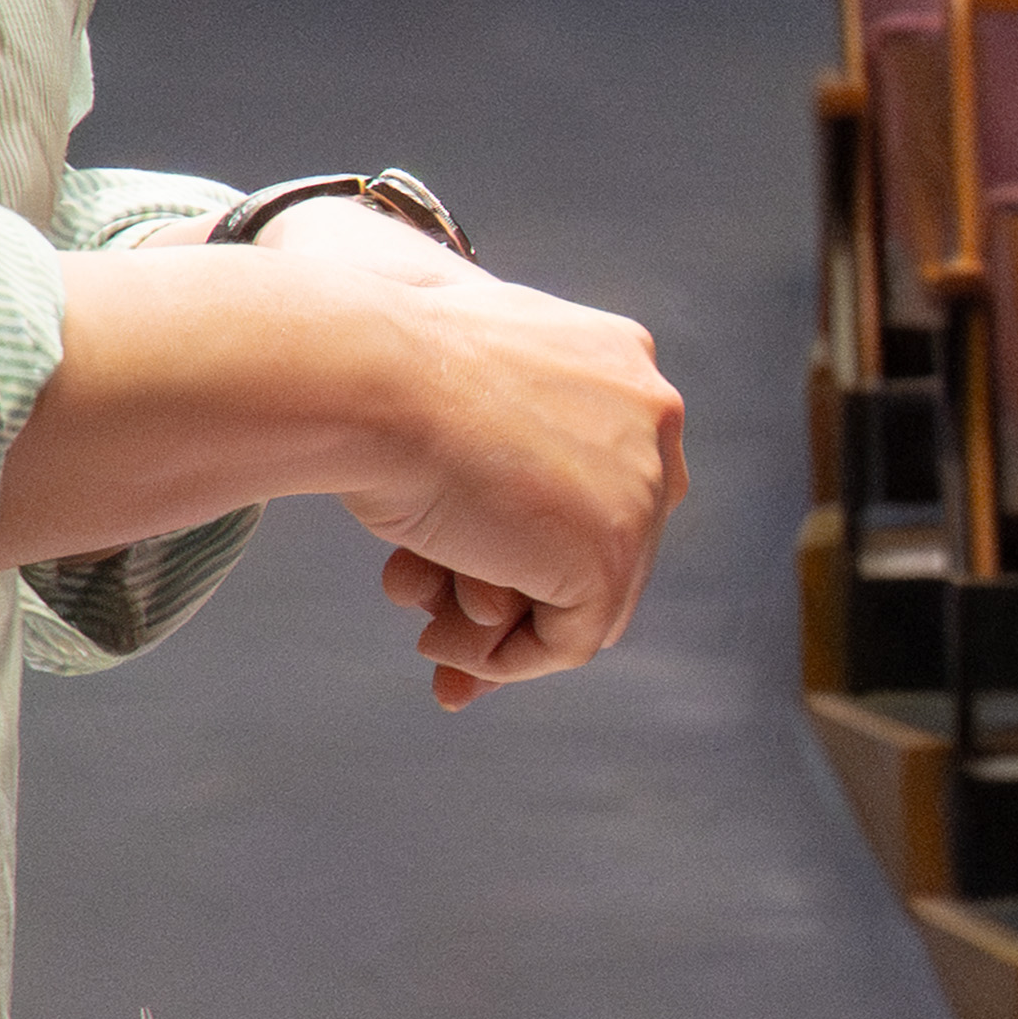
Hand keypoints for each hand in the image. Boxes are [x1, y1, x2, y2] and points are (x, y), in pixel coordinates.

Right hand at [266, 216, 678, 706]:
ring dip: (498, 627)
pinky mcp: (613, 555)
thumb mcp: (449, 389)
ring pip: (584, 592)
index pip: (599, 473)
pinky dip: (504, 659)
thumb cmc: (379, 373)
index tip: (463, 567)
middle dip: (517, 593)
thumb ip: (496, 437)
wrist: (367, 378)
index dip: (531, 532)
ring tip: (430, 638)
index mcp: (616, 358)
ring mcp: (641, 488)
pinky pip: (567, 640)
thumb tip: (493, 512)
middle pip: (598, 536)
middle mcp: (649, 416)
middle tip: (443, 627)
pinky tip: (441, 646)